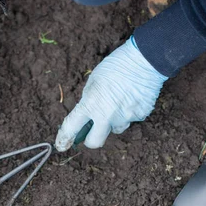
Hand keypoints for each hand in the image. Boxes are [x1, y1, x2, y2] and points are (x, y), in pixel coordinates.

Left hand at [55, 36, 167, 151]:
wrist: (144, 60)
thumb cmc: (116, 66)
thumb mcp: (93, 82)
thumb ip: (88, 101)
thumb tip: (86, 116)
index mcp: (90, 104)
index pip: (71, 127)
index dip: (64, 138)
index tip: (62, 145)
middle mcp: (106, 115)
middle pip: (94, 142)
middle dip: (90, 139)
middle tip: (92, 130)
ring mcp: (125, 118)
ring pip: (115, 129)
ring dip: (112, 122)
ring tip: (118, 102)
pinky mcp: (140, 116)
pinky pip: (130, 120)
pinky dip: (128, 113)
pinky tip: (130, 98)